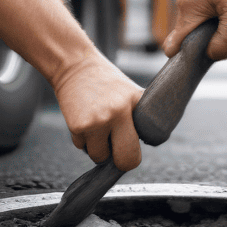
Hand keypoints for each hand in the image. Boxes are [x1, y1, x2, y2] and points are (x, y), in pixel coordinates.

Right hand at [53, 52, 143, 170]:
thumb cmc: (105, 82)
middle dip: (120, 161)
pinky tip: (83, 121)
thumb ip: (140, 116)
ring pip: (100, 157)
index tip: (132, 146)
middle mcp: (119, 112)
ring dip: (97, 148)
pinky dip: (83, 140)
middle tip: (115, 151)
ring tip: (96, 127)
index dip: (137, 149)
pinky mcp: (79, 125)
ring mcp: (98, 120)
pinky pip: (82, 147)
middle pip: (127, 160)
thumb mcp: (129, 92)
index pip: (149, 139)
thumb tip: (151, 141)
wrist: (74, 65)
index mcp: (136, 102)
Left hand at [163, 0, 226, 60]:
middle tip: (201, 25)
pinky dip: (226, 38)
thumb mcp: (190, 2)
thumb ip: (181, 31)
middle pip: (225, 54)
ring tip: (211, 21)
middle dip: (209, 45)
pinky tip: (220, 23)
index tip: (194, 32)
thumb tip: (170, 53)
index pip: (217, 52)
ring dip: (218, 42)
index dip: (202, 47)